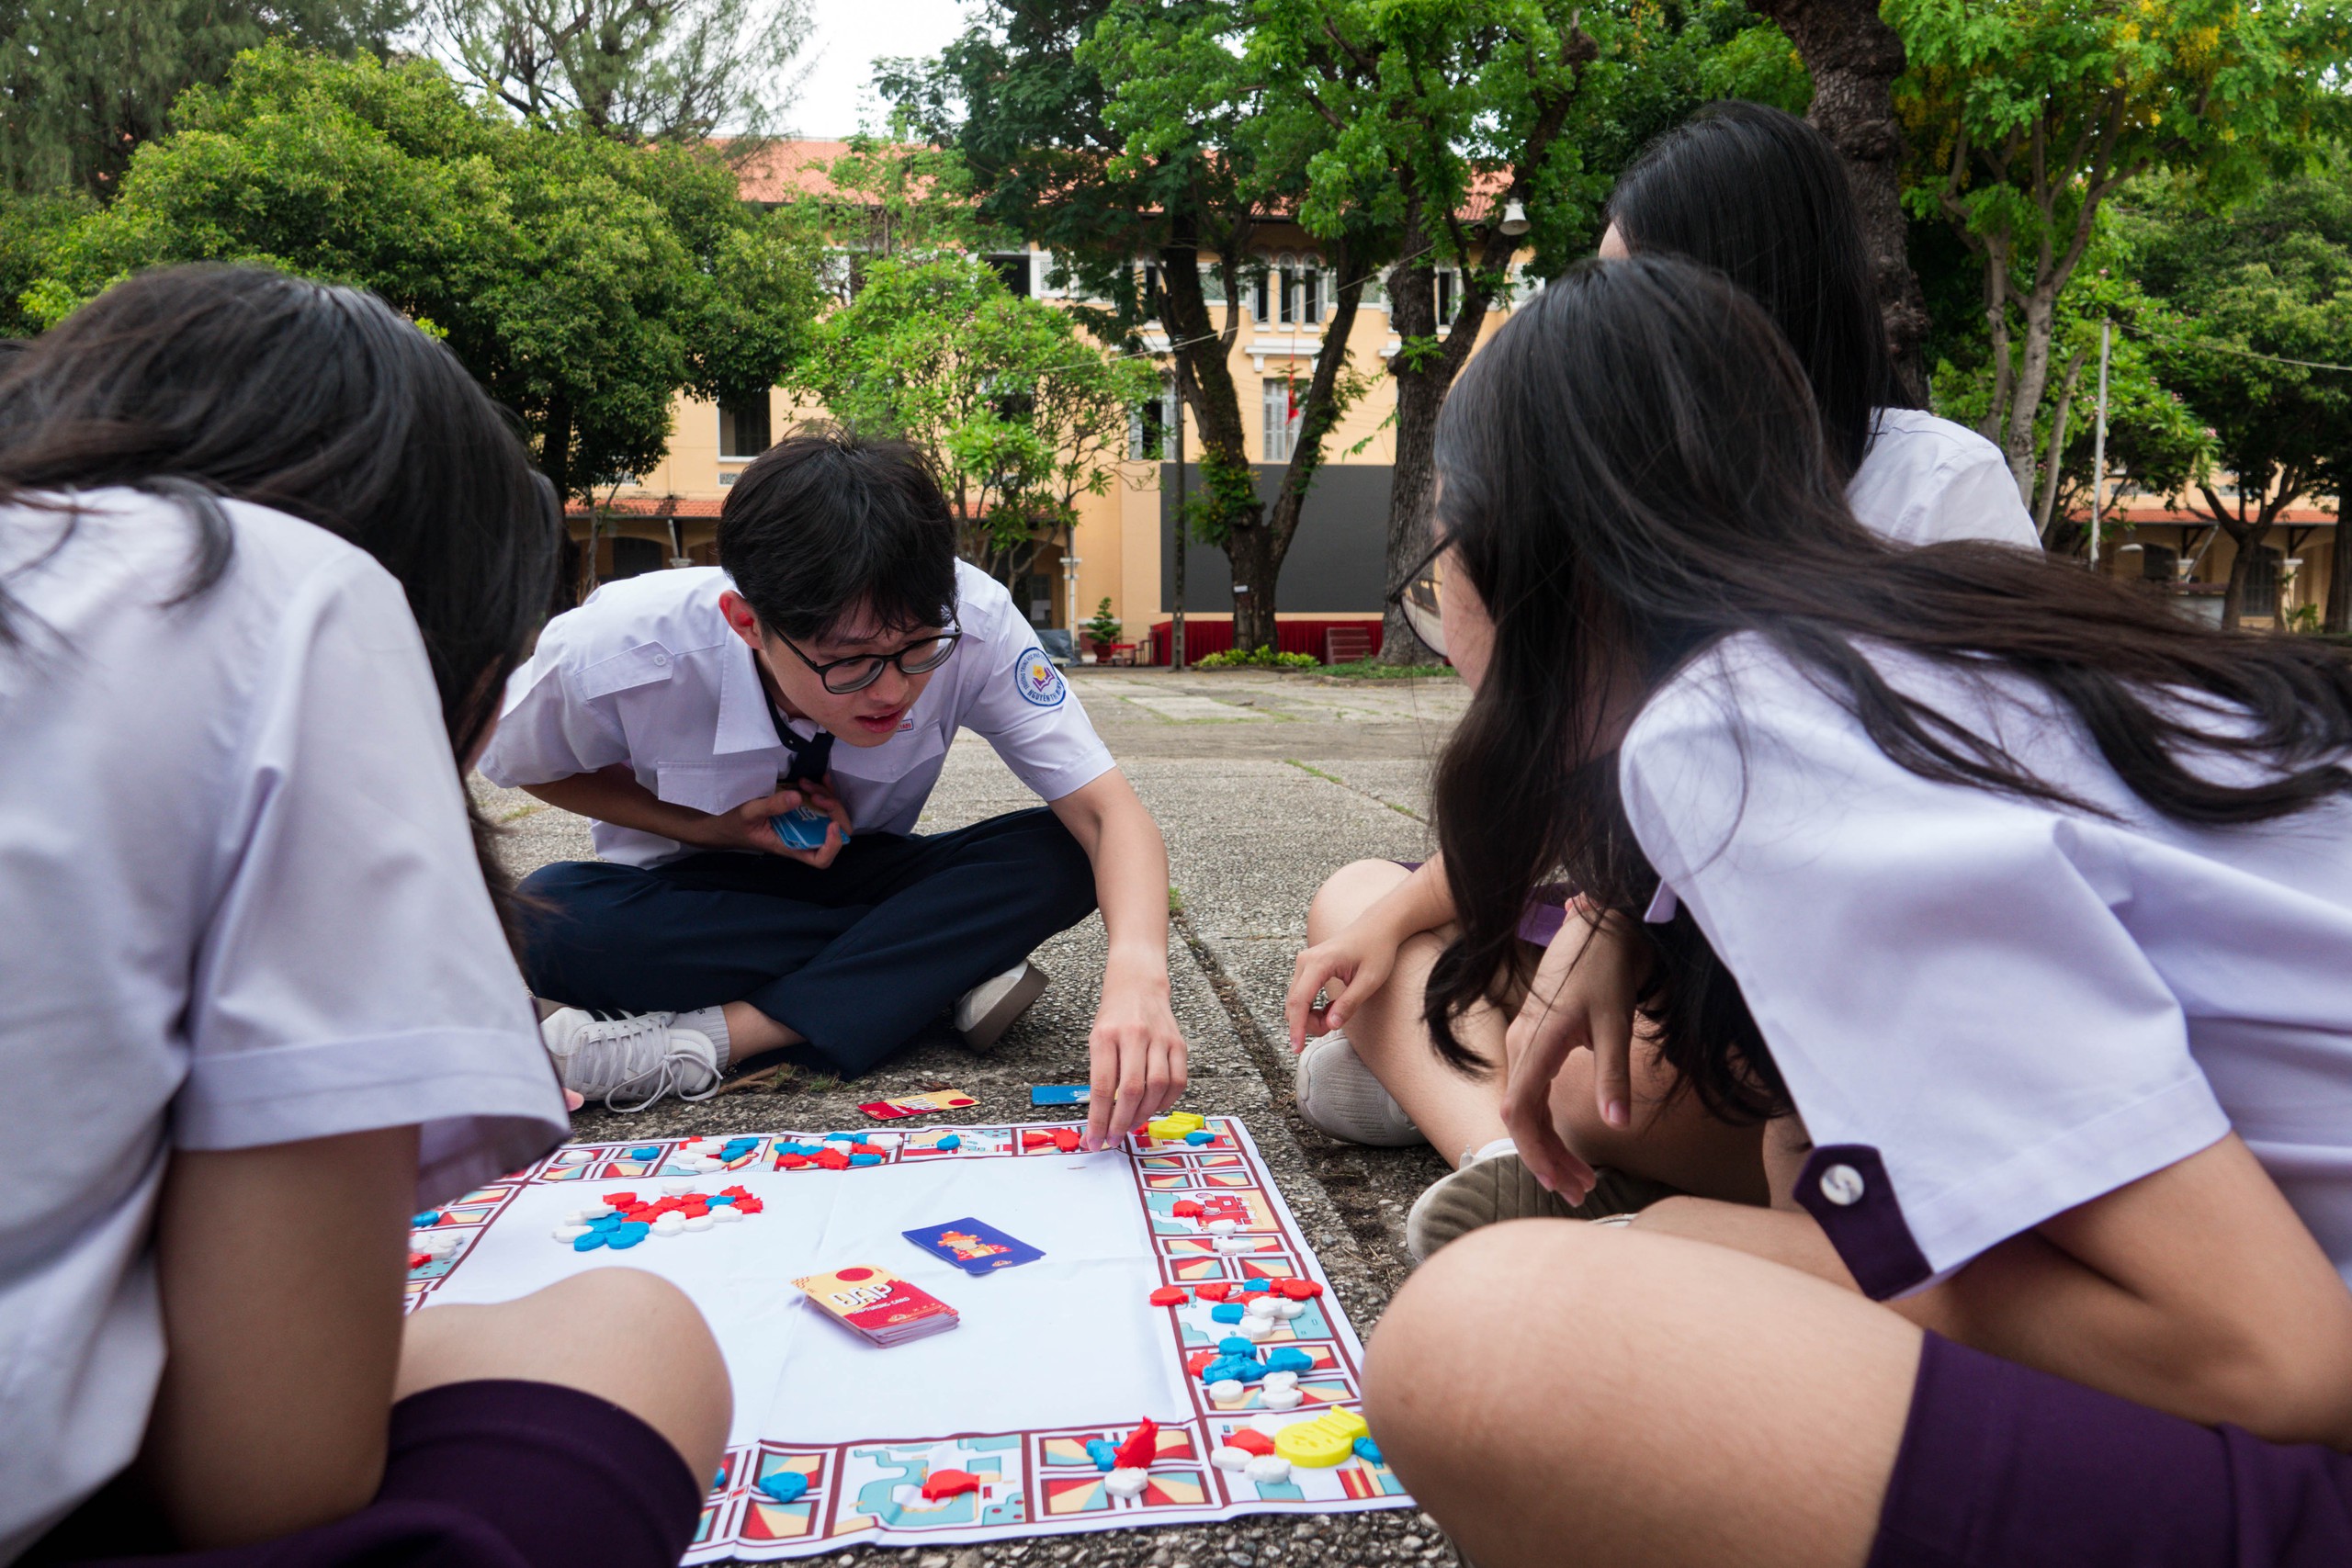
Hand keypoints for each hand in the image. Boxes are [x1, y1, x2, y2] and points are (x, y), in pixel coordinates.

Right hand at [679, 777, 851, 867]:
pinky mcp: (799, 811)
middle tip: (816, 793)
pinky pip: (819, 803)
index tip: (829, 823)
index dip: (833, 845)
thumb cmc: (733, 824)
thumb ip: (771, 806)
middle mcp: (801, 838)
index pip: (821, 859)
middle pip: (834, 833)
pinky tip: (812, 780)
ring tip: (807, 782)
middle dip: (833, 810)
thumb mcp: (748, 813)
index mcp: (790, 846)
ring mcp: (802, 824)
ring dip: (826, 796)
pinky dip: (821, 790)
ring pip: (829, 815)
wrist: (721, 822)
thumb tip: (797, 797)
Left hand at [1083, 950, 1187, 1150]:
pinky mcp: (1179, 1044)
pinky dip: (1165, 1102)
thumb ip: (1101, 1075)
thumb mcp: (1096, 1040)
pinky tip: (1153, 1108)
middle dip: (1121, 1122)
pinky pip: (1177, 1082)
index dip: (1098, 1119)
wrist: (1139, 985)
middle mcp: (1134, 1035)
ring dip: (1143, 1115)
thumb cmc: (1114, 1017)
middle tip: (1113, 1139)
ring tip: (1131, 1124)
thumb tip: (1101, 1119)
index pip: (1101, 1087)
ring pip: (1156, 1088)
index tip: (1094, 1140)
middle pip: (1131, 1090)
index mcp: (1106, 1035)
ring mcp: (1160, 1039)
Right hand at [1285, 912, 1405, 1050]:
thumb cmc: (1377, 950)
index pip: (1299, 1002)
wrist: (1378, 926)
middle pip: (1294, 1004)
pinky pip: (1302, 994)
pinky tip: (1331, 1008)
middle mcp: (1305, 960)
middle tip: (1333, 1027)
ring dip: (1310, 1016)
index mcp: (1319, 963)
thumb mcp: (1369, 981)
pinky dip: (1312, 1007)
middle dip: (1308, 1024)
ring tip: (1336, 1015)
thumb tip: (1330, 1025)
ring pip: (1296, 1000)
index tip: (1297, 1048)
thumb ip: (1349, 1004)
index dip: (1297, 1028)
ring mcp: (1304, 962)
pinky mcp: (1308, 965)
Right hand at [1499, 905, 1642, 1199]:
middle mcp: (1522, 1045)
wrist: (1599, 928)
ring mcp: (1525, 1043)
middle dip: (1547, 1158)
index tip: (1562, 1182)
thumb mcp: (1616, 1022)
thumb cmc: (1607, 970)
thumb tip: (1618, 1126)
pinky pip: (1531, 1093)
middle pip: (1521, 1117)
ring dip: (1548, 1144)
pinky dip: (1547, 1124)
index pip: (1520, 1112)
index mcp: (1536, 1042)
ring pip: (1525, 1108)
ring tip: (1581, 1176)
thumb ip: (1614, 1074)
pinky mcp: (1536, 1042)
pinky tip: (1568, 1141)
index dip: (1536, 1151)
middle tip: (1583, 1192)